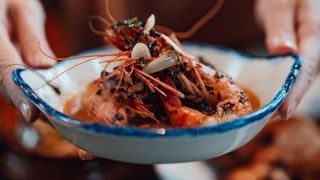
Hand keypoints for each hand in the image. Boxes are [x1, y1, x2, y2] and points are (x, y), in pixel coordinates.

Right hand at [0, 0, 94, 159]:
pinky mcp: (1, 65)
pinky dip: (30, 87)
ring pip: (9, 86)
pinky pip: (12, 79)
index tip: (33, 115)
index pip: (5, 71)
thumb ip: (31, 37)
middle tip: (59, 115)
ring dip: (32, 97)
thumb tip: (43, 68)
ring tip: (59, 107)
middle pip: (7, 86)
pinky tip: (49, 90)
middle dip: (32, 100)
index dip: (20, 95)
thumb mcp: (21, 7)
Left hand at [255, 0, 319, 118]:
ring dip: (285, 95)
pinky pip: (293, 73)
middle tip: (269, 119)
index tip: (284, 112)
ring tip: (267, 113)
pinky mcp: (300, 54)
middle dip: (289, 100)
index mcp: (313, 33)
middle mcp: (315, 46)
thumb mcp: (280, 5)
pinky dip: (282, 85)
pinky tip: (269, 94)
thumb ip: (281, 27)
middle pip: (305, 78)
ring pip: (300, 78)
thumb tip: (284, 51)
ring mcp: (309, 51)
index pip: (306, 67)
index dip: (296, 91)